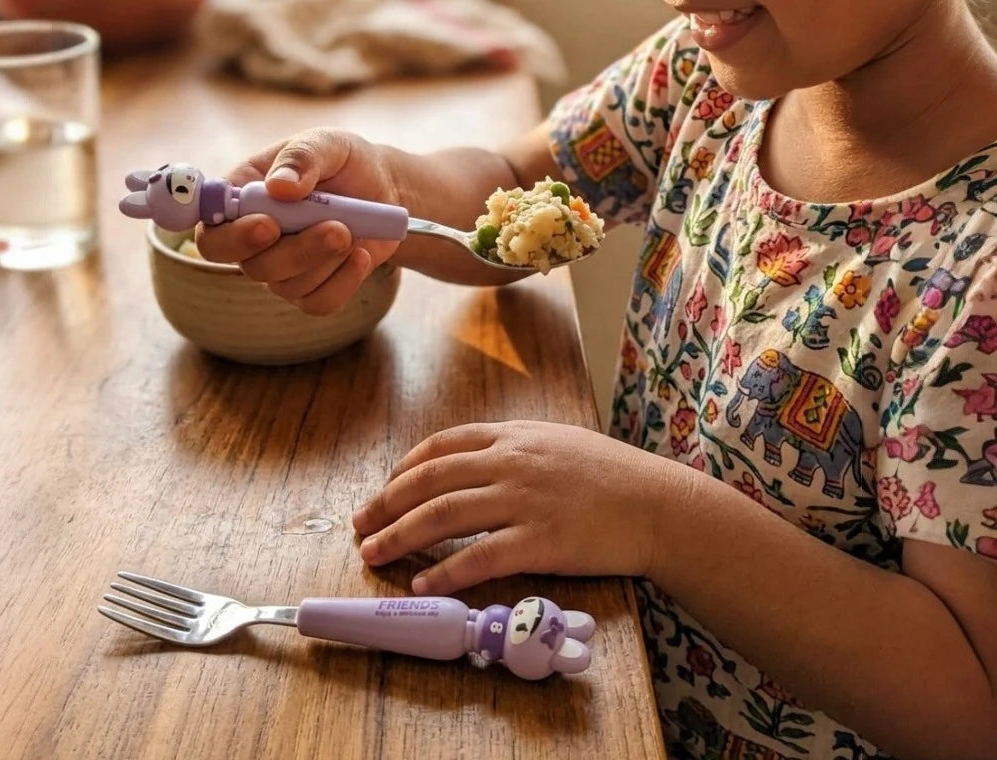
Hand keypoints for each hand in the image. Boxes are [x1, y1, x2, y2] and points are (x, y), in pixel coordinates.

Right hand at [195, 128, 400, 314]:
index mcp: (242, 199)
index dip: (232, 238)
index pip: (212, 235)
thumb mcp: (326, 143)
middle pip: (253, 267)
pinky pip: (319, 302)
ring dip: (326, 260)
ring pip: (289, 286)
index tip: (269, 225)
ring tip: (354, 230)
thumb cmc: (344, 161)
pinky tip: (362, 255)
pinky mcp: (313, 287)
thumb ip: (301, 158)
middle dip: (297, 251)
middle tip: (337, 228)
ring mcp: (283, 267)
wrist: (383, 187)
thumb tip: (279, 187)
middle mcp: (254, 238)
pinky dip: (344, 281)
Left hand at [351, 420, 661, 593]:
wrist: (659, 503)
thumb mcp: (559, 442)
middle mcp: (511, 462)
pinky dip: (444, 572)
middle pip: (431, 480)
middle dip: (387, 502)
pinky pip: (479, 558)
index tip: (385, 487)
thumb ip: (516, 447)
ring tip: (372, 554)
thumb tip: (478, 461)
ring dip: (400, 536)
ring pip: (444, 515)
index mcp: (514, 435)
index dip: (405, 468)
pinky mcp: (539, 541)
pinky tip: (422, 584)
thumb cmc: (613, 474)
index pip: (442, 446)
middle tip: (361, 524)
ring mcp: (524, 500)